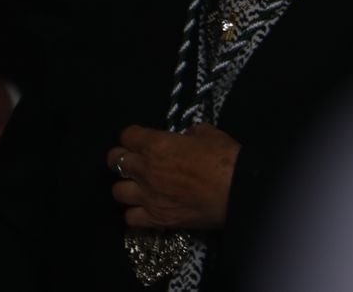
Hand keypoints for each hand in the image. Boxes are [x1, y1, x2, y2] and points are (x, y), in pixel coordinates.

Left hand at [106, 123, 240, 229]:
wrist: (238, 191)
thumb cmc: (225, 158)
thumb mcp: (208, 133)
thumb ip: (190, 133)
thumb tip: (187, 137)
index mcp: (156, 144)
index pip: (127, 135)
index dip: (133, 136)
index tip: (141, 139)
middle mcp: (145, 170)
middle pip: (115, 161)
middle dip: (122, 158)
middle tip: (135, 160)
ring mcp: (148, 197)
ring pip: (117, 191)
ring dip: (127, 186)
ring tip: (139, 186)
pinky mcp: (157, 219)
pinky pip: (130, 218)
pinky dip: (135, 213)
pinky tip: (146, 208)